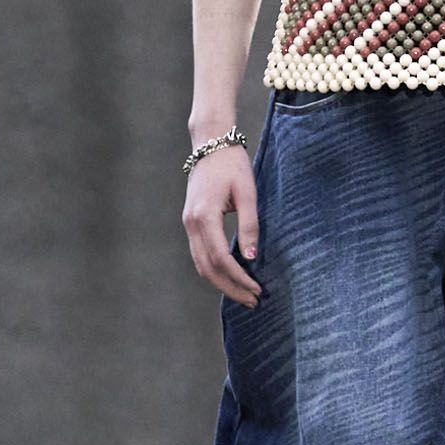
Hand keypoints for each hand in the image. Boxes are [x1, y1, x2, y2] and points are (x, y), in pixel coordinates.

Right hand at [183, 148, 262, 304]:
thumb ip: (250, 224)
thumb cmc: (232, 165)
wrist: (210, 144)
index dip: (239, 278)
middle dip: (230, 288)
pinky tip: (232, 277)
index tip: (257, 290)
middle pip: (207, 268)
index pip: (221, 258)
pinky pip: (200, 254)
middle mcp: (191, 223)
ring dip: (221, 282)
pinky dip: (214, 270)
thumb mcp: (247, 192)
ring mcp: (188, 224)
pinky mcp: (191, 223)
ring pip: (200, 264)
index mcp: (204, 216)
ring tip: (244, 294)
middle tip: (253, 301)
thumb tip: (251, 256)